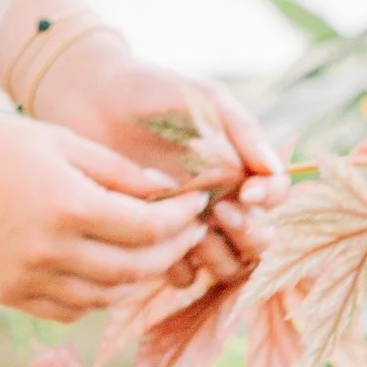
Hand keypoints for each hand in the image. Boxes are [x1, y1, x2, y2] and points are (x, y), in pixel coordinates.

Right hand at [0, 103, 210, 324]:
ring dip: (137, 279)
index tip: (198, 206)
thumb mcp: (61, 140)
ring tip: (153, 254)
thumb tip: (167, 194)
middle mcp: (52, 252)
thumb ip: (118, 171)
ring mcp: (27, 280)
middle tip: (187, 234)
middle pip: (135, 270)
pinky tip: (106, 271)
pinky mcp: (7, 295)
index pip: (149, 229)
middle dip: (171, 253)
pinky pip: (69, 309)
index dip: (182, 221)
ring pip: (105, 297)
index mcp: (70, 205)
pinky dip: (96, 295)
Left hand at [33, 43, 286, 292]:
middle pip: (258, 240)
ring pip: (228, 265)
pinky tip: (159, 239)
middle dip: (249, 233)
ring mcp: (190, 225)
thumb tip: (275, 169)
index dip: (269, 199)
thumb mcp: (203, 98)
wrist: (91, 101)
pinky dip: (181, 265)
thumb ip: (242, 129)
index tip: (247, 191)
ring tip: (194, 229)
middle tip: (220, 212)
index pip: (275, 195)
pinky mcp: (157, 243)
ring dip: (220, 255)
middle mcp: (222, 201)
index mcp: (239, 167)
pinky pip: (183, 273)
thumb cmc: (152, 92)